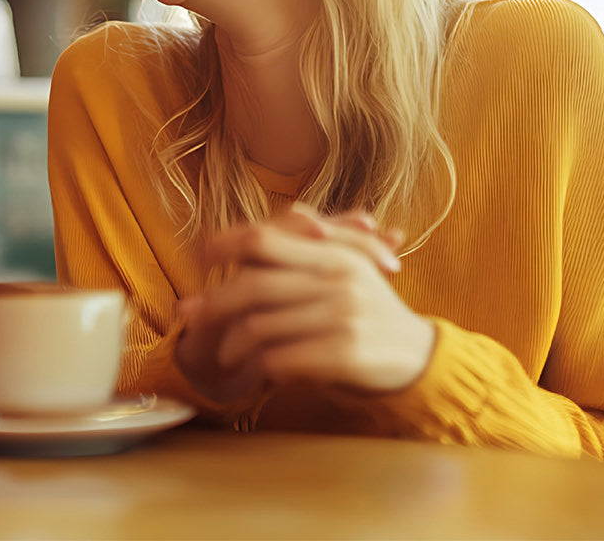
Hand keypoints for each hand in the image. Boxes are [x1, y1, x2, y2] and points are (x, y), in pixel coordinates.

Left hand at [174, 206, 433, 400]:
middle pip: (254, 284)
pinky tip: (258, 372)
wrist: (416, 354)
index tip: (199, 256)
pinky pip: (281, 358)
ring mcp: (342, 315)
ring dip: (233, 343)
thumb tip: (258, 231)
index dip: (225, 244)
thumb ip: (306, 249)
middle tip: (187, 315)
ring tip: (223, 354)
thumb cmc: (367, 309)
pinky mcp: (344, 353)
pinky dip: (261, 366)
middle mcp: (337, 277)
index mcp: (333, 251)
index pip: (264, 239)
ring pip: (261, 325)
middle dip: (214, 301)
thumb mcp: (345, 268)